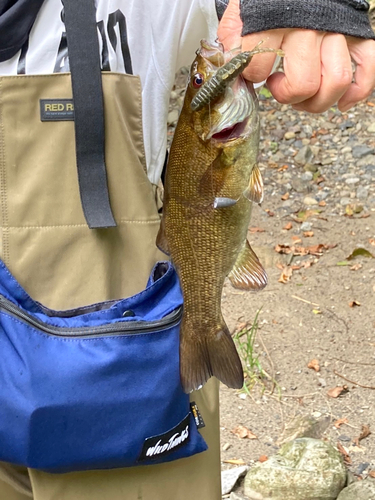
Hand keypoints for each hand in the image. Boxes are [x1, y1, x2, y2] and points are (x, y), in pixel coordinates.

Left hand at [217, 0, 374, 112]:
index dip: (252, 78)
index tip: (253, 73)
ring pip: (335, 82)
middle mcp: (308, 27)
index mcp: (275, 20)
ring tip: (302, 94)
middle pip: (303, 84)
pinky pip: (366, 69)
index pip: (259, 68)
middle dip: (287, 96)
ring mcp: (335, 31)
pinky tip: (341, 103)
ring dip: (317, 101)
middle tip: (277, 86)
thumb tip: (229, 63)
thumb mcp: (244, 7)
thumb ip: (232, 34)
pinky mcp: (356, 34)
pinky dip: (356, 92)